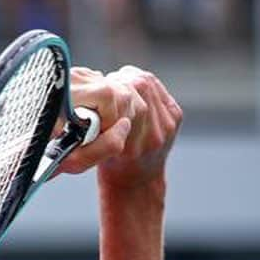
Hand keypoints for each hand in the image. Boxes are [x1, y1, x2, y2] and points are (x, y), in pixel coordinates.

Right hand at [58, 66, 182, 187]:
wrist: (136, 181)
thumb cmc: (109, 166)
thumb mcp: (91, 155)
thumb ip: (90, 133)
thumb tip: (84, 99)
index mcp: (131, 148)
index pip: (126, 100)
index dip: (112, 88)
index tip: (100, 89)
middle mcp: (154, 136)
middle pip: (140, 87)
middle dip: (122, 80)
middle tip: (108, 82)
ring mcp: (167, 126)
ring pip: (150, 85)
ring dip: (132, 78)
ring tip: (118, 82)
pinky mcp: (175, 117)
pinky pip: (159, 89)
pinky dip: (144, 83)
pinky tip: (132, 86)